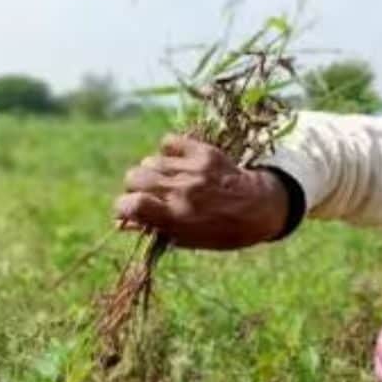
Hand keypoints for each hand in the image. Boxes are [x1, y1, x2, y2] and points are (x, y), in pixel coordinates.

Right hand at [113, 134, 289, 249]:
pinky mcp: (204, 152)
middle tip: (148, 194)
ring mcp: (194, 169)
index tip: (128, 210)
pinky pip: (168, 141)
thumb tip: (120, 223)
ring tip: (166, 180)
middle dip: (134, 188)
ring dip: (152, 171)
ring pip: (150, 161)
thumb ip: (155, 229)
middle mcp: (183, 191)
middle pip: (134, 177)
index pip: (131, 204)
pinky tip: (177, 162)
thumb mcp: (188, 239)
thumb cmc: (222, 230)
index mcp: (177, 217)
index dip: (122, 208)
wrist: (261, 208)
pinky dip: (168, 151)